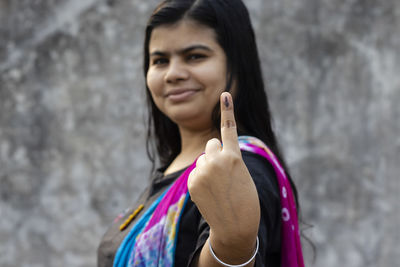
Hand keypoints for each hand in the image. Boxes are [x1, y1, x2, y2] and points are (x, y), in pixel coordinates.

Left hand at [187, 92, 259, 245]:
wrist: (235, 227)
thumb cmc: (245, 201)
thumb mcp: (242, 175)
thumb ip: (228, 160)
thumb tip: (210, 153)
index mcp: (235, 157)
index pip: (229, 129)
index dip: (227, 110)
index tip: (224, 94)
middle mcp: (217, 160)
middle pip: (211, 145)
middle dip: (215, 154)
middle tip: (224, 174)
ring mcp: (203, 171)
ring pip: (202, 159)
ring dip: (208, 168)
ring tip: (218, 187)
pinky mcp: (192, 182)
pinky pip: (195, 173)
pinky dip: (200, 181)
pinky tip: (209, 194)